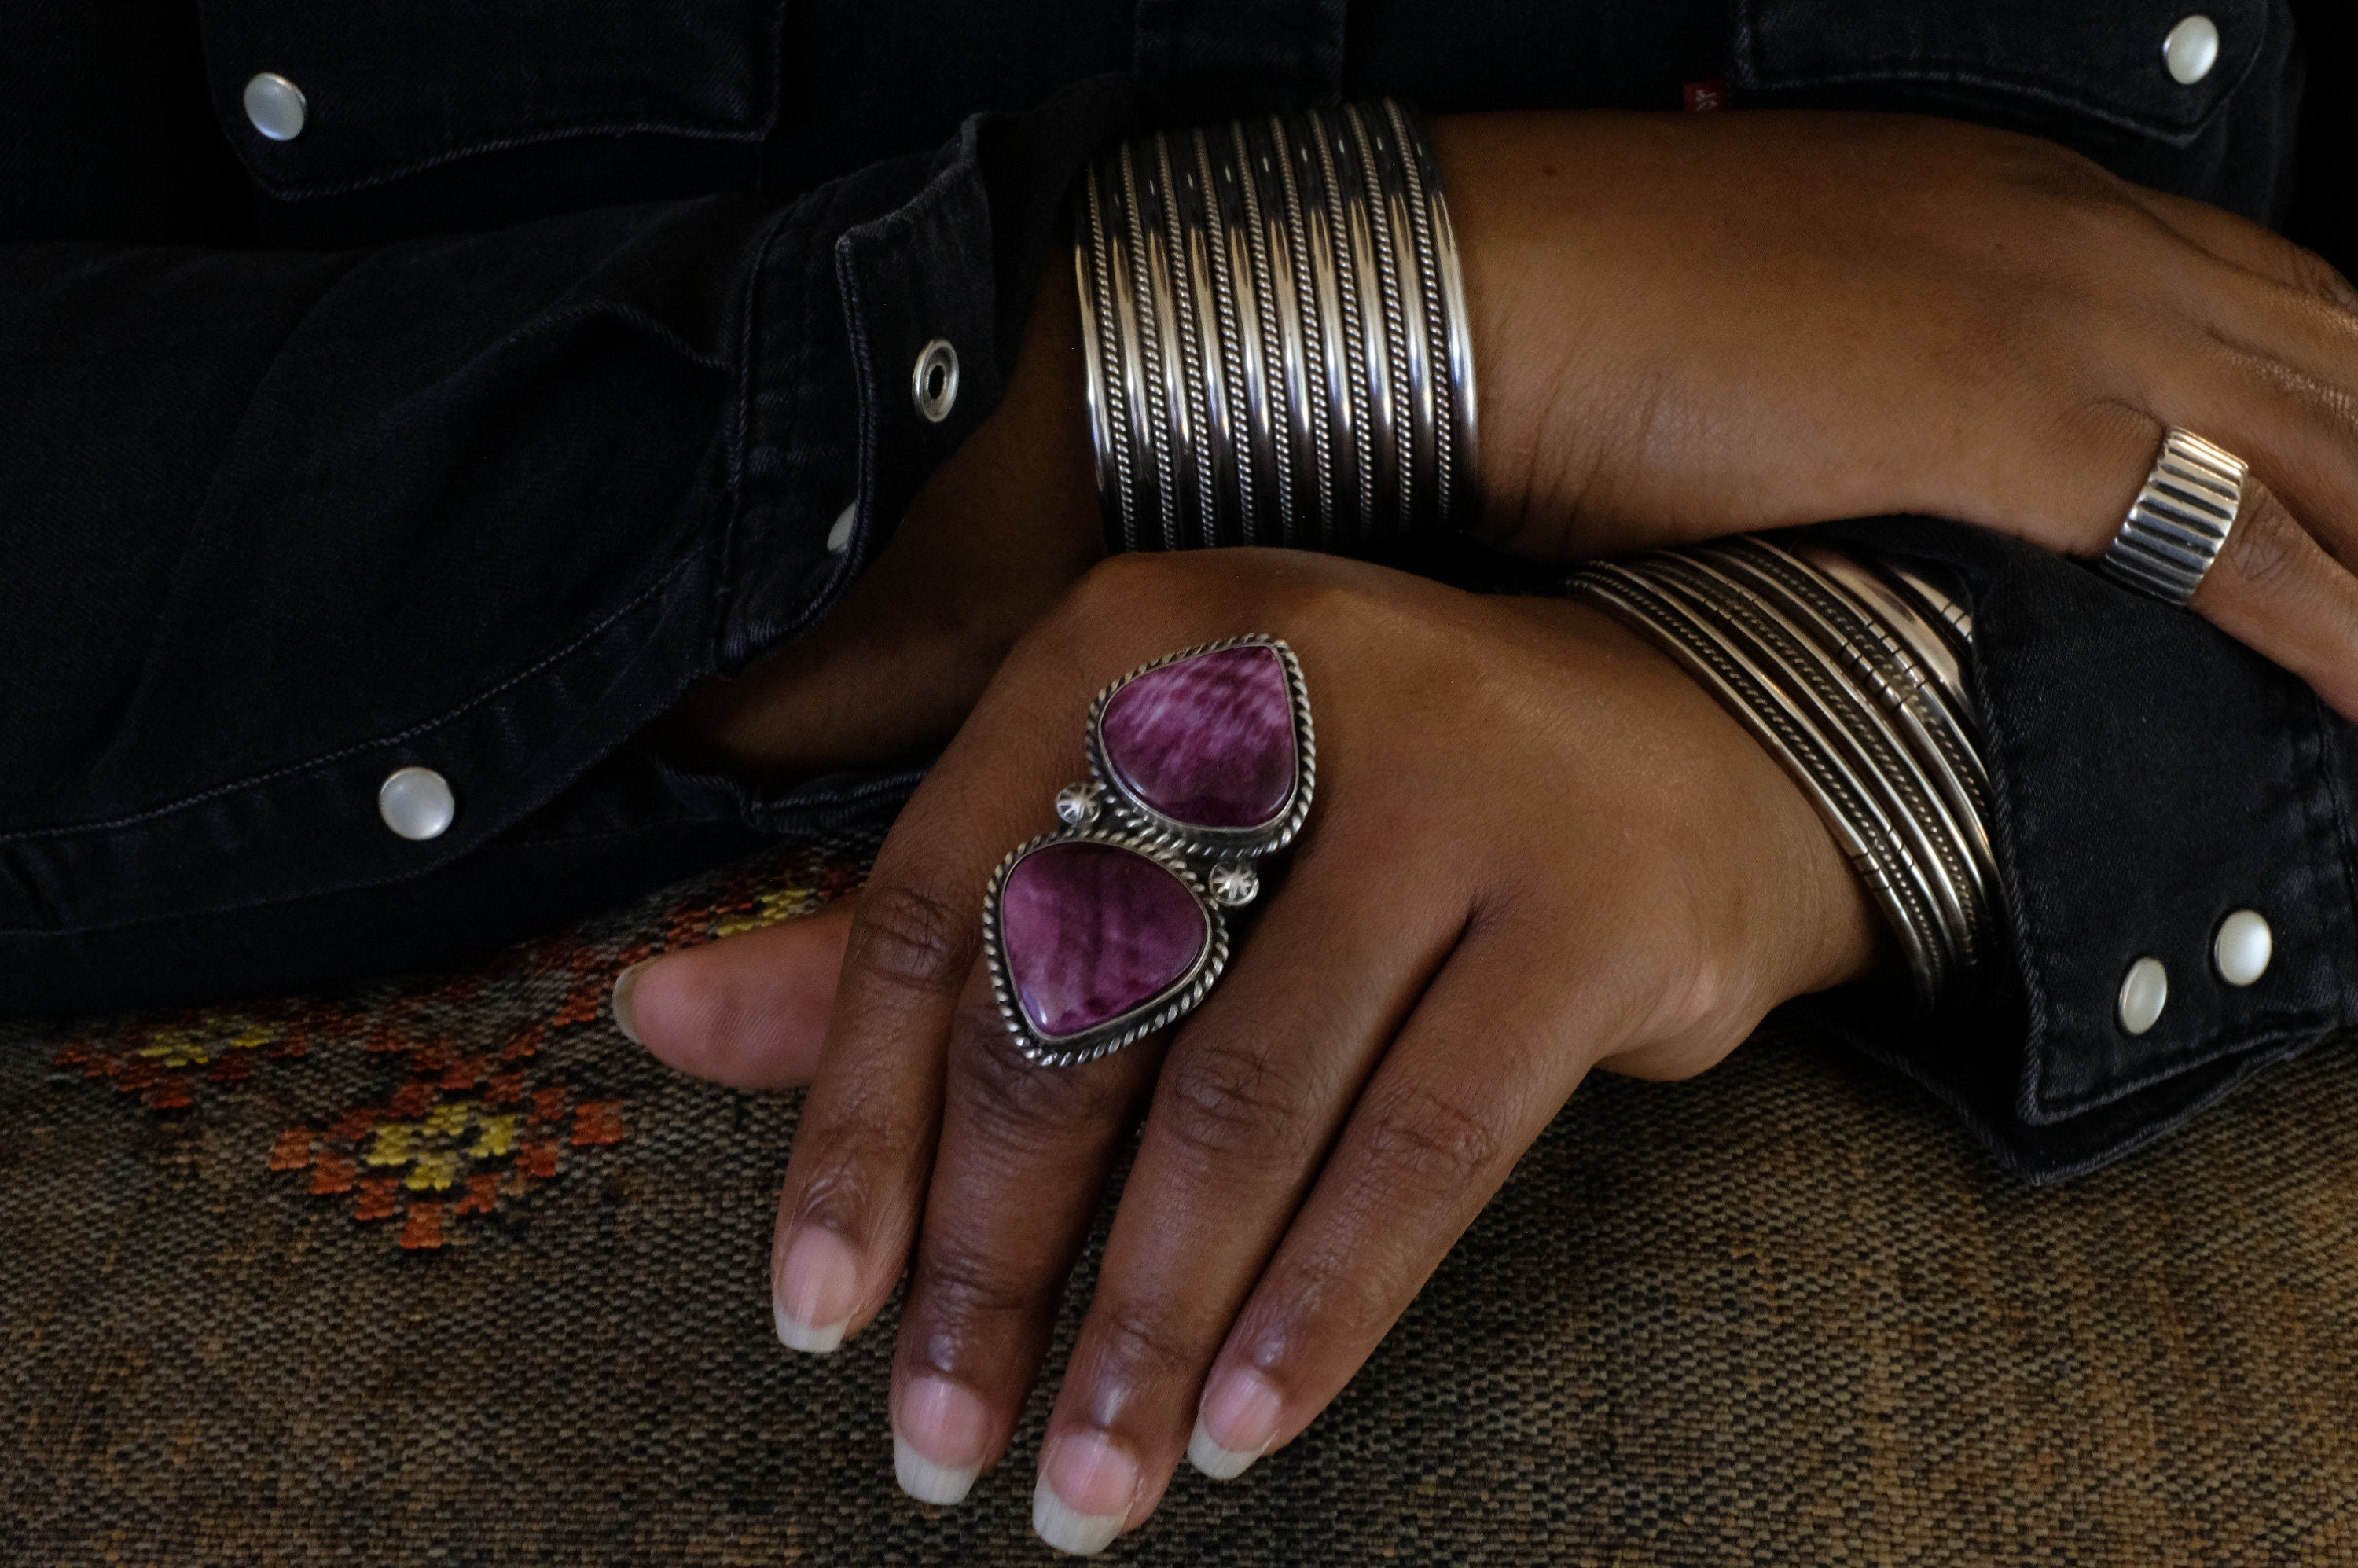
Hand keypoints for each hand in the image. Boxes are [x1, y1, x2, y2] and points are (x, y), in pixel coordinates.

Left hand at [731, 548, 1873, 1551]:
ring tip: (1083, 1489)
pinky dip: (1323, 1303)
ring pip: (1248, 1096)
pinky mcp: (1590, 904)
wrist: (1687, 754)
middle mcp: (1281, 682)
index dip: (856, 1126)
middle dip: (995, 1260)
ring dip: (1146, 1320)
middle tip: (932, 1443)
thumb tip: (652, 1016)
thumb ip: (929, 933)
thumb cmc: (1362, 812)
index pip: (938, 904)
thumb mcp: (1146, 835)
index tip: (814, 1315)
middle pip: (1081, 1010)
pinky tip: (1242, 1425)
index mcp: (1130, 646)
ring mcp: (1455, 783)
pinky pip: (1425, 1143)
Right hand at [1438, 110, 2357, 715]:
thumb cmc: (1589, 299)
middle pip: (2339, 361)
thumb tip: (1897, 468)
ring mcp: (2064, 326)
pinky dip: (2341, 635)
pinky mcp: (2019, 431)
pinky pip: (2247, 551)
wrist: (1487, 280)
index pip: (2265, 296)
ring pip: (2333, 448)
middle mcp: (2078, 243)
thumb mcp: (1783, 318)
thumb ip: (1884, 381)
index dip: (2350, 396)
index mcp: (2022, 204)